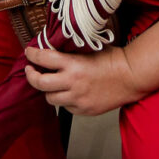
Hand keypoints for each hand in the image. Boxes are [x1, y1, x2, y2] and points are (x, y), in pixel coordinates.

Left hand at [24, 45, 141, 115]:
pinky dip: (64, 100)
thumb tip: (52, 47)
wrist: (130, 77)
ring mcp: (78, 99)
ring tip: (50, 82)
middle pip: (40, 83)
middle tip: (30, 70)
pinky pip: (66, 108)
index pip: (43, 58)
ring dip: (48, 90)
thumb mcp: (87, 48)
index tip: (29, 52)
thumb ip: (69, 51)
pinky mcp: (85, 110)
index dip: (32, 54)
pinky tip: (68, 92)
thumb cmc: (111, 59)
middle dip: (31, 76)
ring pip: (50, 99)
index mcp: (73, 64)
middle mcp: (73, 83)